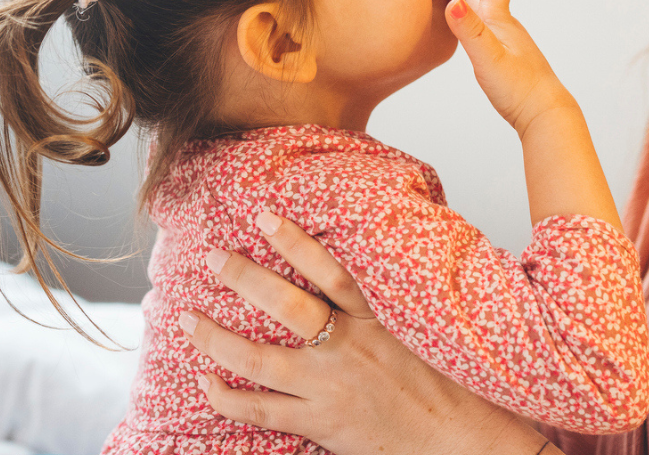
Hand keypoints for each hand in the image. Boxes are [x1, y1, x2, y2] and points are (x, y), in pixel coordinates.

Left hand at [178, 212, 558, 454]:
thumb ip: (392, 303)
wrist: (461, 441)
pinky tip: (204, 381)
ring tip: (187, 318)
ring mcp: (331, 386)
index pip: (332, 270)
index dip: (296, 241)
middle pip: (286, 305)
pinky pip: (262, 409)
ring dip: (218, 338)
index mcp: (379, 319)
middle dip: (244, 278)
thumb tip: (366, 270)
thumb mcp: (425, 331)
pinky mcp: (321, 422)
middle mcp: (350, 347)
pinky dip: (227, 396)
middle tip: (214, 258)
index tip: (264, 216)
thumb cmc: (449, 386)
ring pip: (260, 359)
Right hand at [443, 0, 577, 134]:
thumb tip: (453, 2)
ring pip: (484, 16)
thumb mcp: (488, 59)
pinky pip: (486, 34)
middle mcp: (505, 29)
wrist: (545, 116)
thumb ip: (469, 32)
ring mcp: (508, 45)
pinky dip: (473, 25)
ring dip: (469, 2)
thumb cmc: (519, 90)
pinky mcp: (507, 62)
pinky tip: (472, 35)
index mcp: (499, 23)